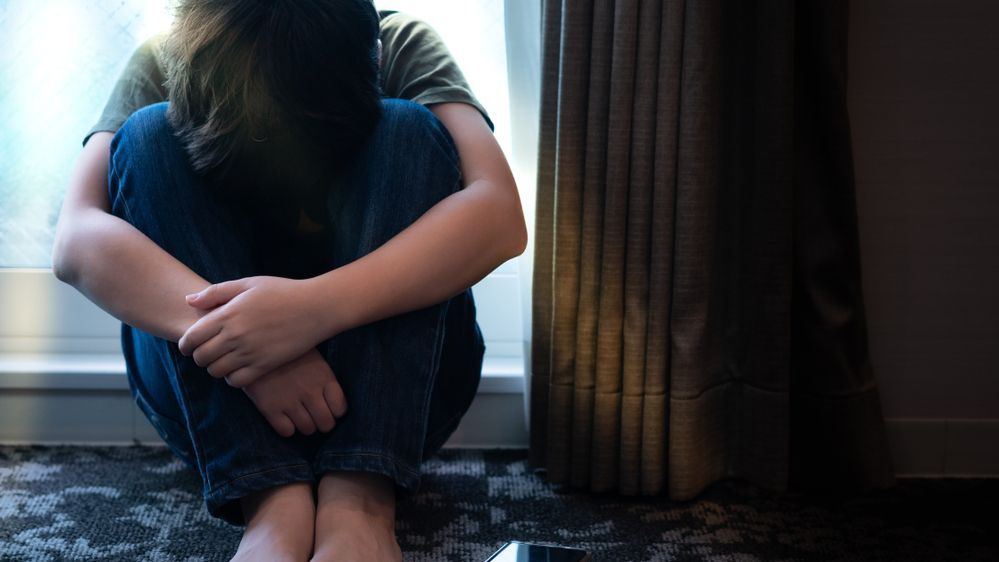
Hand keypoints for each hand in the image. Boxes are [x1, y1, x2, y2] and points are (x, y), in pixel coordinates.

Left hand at [178, 276, 322, 386]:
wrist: (316, 307)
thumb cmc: (283, 292)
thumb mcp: (249, 284)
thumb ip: (216, 292)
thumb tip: (189, 300)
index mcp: (228, 314)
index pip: (191, 338)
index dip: (186, 344)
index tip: (190, 345)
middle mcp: (235, 335)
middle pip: (201, 358)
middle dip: (200, 357)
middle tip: (208, 353)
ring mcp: (250, 352)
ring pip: (216, 371)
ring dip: (215, 368)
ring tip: (224, 360)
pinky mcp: (265, 365)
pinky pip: (237, 381)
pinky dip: (233, 378)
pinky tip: (239, 368)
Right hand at [240, 348, 347, 436]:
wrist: (254, 345)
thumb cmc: (287, 350)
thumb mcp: (312, 357)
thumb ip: (323, 377)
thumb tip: (330, 396)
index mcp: (323, 377)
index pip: (340, 408)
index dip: (336, 411)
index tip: (330, 408)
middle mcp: (310, 392)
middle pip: (326, 424)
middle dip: (323, 423)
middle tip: (315, 417)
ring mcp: (290, 401)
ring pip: (307, 429)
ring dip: (306, 426)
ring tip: (300, 416)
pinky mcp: (270, 408)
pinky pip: (286, 431)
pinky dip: (287, 428)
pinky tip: (284, 418)